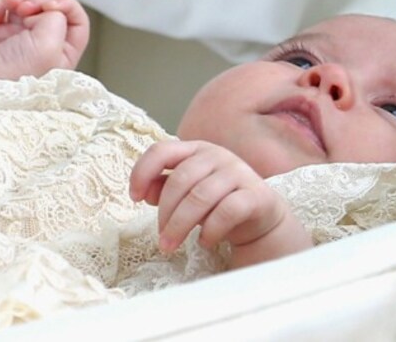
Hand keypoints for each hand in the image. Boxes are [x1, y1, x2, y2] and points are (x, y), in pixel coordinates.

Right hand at [0, 0, 89, 79]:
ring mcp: (17, 40)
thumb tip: (48, 10)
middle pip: (49, 10)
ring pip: (24, 6)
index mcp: (62, 55)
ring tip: (12, 4)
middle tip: (29, 8)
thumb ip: (57, 19)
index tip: (54, 5)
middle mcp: (41, 48)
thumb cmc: (12, 75)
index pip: (77, 23)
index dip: (68, 7)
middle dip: (39, 1)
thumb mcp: (50, 45)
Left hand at [129, 140, 312, 267]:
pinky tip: (204, 241)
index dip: (142, 172)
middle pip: (180, 180)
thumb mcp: (188, 194)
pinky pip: (227, 212)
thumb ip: (165, 188)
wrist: (261, 217)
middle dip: (165, 212)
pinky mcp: (256, 195)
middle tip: (160, 238)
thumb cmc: (218, 203)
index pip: (162, 150)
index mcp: (197, 150)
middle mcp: (218, 155)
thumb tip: (146, 192)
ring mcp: (239, 173)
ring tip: (171, 245)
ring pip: (201, 197)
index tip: (134, 198)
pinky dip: (210, 230)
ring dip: (181, 225)